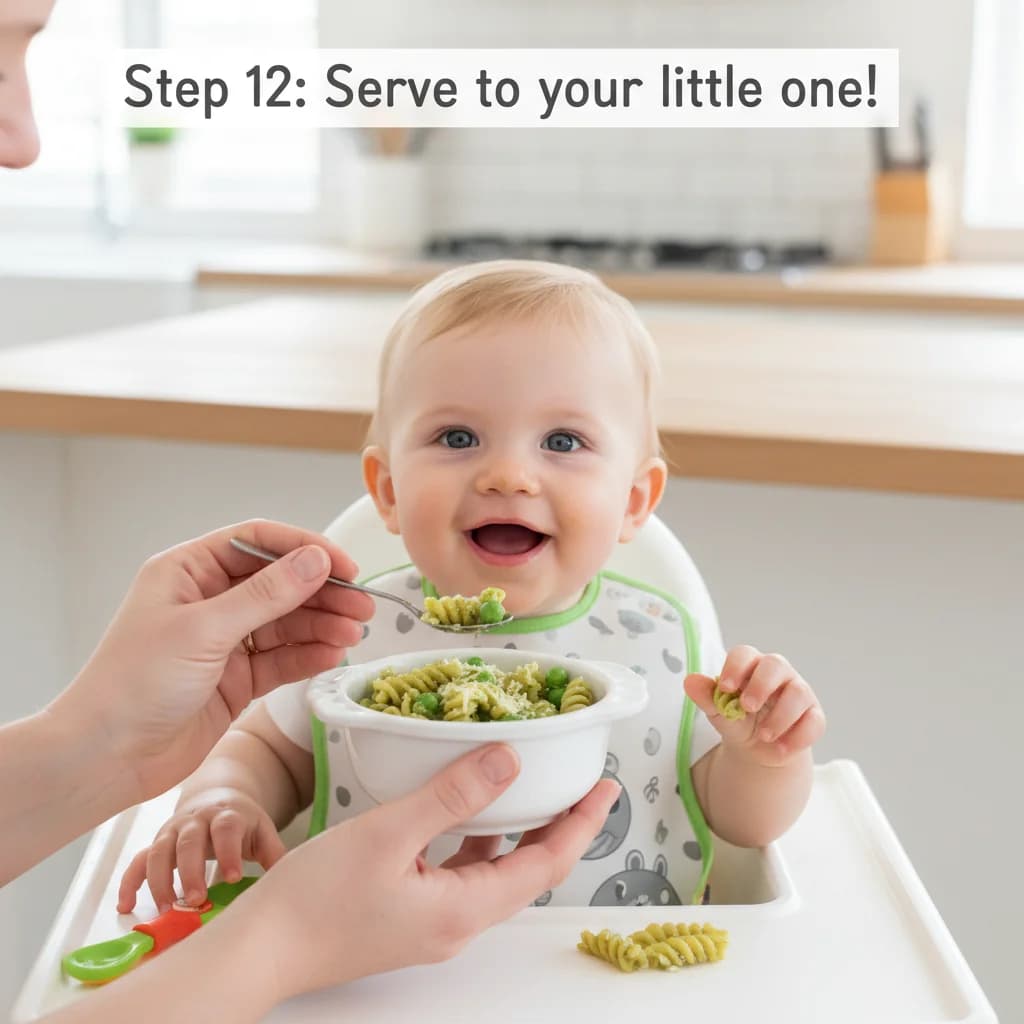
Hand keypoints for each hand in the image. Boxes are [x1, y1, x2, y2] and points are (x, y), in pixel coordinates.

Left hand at [51, 520, 373, 805]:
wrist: (106, 758)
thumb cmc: (134, 684)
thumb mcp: (204, 630)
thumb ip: (266, 595)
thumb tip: (315, 559)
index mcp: (189, 571)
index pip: (257, 543)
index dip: (304, 548)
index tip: (344, 564)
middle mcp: (209, 601)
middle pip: (279, 584)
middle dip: (322, 592)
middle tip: (362, 605)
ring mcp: (224, 641)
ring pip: (286, 623)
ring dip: (321, 626)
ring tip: (354, 634)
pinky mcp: (236, 679)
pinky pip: (281, 659)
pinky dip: (308, 656)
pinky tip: (332, 655)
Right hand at [117, 788, 285, 913]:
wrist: (216, 797)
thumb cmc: (242, 822)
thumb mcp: (262, 830)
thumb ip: (274, 852)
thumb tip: (290, 878)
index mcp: (226, 815)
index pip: (226, 829)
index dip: (228, 852)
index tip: (232, 877)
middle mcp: (195, 820)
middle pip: (189, 841)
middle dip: (190, 870)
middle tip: (195, 900)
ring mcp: (172, 831)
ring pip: (159, 851)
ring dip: (159, 880)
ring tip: (166, 908)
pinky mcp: (156, 843)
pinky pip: (137, 861)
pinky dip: (129, 882)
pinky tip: (126, 905)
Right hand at [235, 744, 619, 999]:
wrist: (262, 948)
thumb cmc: (315, 897)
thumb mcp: (389, 832)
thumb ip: (453, 796)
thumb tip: (510, 760)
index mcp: (463, 909)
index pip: (546, 864)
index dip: (581, 824)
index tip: (605, 788)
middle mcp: (457, 923)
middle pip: (528, 871)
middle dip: (559, 825)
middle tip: (579, 784)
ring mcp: (434, 923)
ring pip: (495, 872)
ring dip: (519, 831)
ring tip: (532, 788)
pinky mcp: (411, 915)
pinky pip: (461, 874)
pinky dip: (478, 839)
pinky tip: (466, 812)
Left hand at [685, 645, 824, 767]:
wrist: (758, 749)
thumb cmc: (737, 720)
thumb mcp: (719, 712)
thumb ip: (707, 696)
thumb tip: (689, 681)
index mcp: (751, 666)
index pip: (745, 654)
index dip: (735, 668)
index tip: (725, 687)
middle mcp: (778, 674)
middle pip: (776, 664)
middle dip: (761, 685)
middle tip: (746, 707)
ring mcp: (799, 693)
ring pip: (799, 693)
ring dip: (780, 716)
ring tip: (764, 736)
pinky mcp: (814, 716)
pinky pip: (814, 721)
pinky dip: (798, 737)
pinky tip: (781, 750)